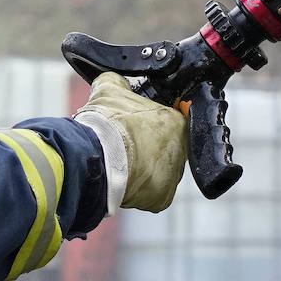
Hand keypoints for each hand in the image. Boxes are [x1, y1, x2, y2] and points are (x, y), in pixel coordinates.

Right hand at [75, 72, 187, 212]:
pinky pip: (150, 193)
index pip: (169, 121)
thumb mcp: (108, 88)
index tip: (132, 126)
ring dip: (142, 168)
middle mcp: (182, 151)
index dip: (148, 123)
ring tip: (119, 163)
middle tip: (124, 144)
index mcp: (176, 123)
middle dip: (146, 147)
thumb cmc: (107, 122)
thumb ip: (118, 82)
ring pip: (158, 171)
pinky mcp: (161, 199)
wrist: (97, 156)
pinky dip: (136, 188)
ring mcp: (173, 177)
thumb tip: (117, 81)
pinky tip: (121, 178)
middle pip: (165, 148)